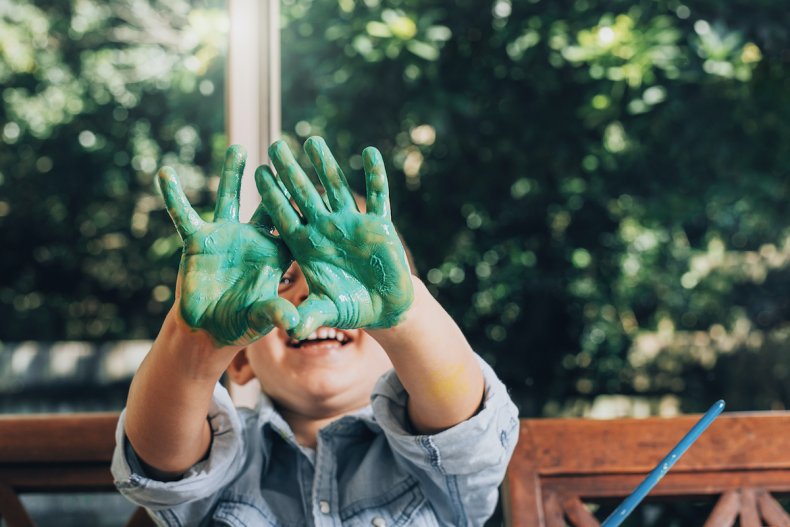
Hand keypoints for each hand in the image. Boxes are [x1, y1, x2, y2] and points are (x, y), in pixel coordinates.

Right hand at [158, 145, 297, 345]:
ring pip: (230, 198)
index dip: (300, 207)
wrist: (208, 328)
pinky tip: (165, 173)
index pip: (291, 225)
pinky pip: (184, 215)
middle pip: (265, 203)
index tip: (312, 184)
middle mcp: (253, 238)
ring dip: (232, 174)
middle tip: (282, 150)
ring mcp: (225, 236)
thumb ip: (276, 314)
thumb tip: (293, 322)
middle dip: (272, 180)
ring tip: (238, 149)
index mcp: (275, 254)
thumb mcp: (261, 318)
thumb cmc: (243, 324)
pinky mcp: (198, 240)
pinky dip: (174, 196)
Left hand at [257, 137, 413, 338]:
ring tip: (312, 141)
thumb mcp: (327, 312)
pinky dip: (377, 176)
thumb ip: (309, 316)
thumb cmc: (350, 307)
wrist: (383, 307)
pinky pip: (379, 197)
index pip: (285, 216)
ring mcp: (352, 225)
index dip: (273, 196)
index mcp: (308, 246)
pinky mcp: (380, 226)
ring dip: (326, 166)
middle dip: (291, 172)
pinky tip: (370, 153)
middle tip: (275, 146)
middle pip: (305, 195)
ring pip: (337, 189)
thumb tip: (289, 328)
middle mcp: (327, 230)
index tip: (259, 173)